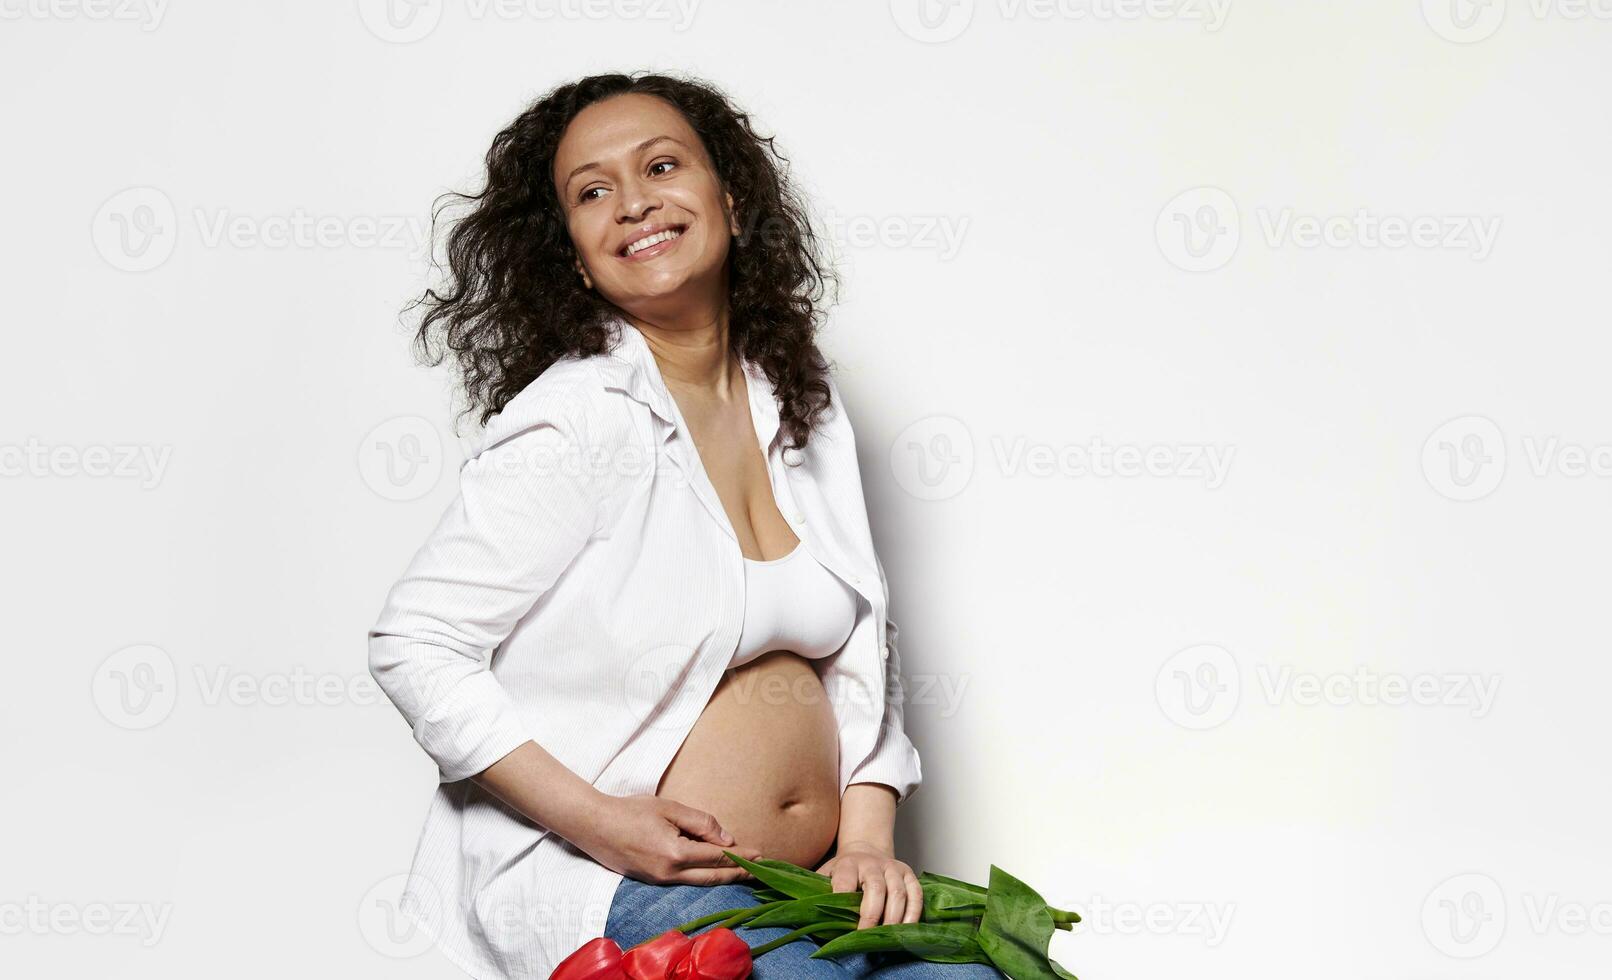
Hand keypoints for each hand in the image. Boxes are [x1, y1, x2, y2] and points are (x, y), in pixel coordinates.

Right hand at [576, 794, 763, 885]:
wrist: (594, 825)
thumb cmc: (630, 811)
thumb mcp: (669, 808)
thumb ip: (700, 822)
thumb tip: (726, 840)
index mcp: (676, 853)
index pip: (717, 857)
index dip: (741, 856)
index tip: (760, 855)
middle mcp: (670, 873)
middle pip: (713, 876)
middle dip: (738, 874)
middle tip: (760, 871)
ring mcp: (659, 880)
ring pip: (700, 881)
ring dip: (723, 877)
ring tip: (743, 873)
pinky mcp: (652, 880)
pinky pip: (685, 881)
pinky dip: (703, 876)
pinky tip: (714, 871)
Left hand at [816, 843, 922, 927]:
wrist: (865, 848)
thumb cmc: (843, 870)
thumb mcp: (825, 874)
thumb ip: (817, 891)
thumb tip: (805, 915)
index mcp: (847, 864)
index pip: (844, 882)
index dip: (844, 900)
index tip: (843, 923)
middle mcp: (871, 863)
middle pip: (875, 888)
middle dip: (871, 915)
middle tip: (866, 935)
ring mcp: (892, 867)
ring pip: (897, 892)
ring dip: (893, 918)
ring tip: (887, 937)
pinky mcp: (908, 872)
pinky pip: (915, 893)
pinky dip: (913, 912)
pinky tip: (906, 928)